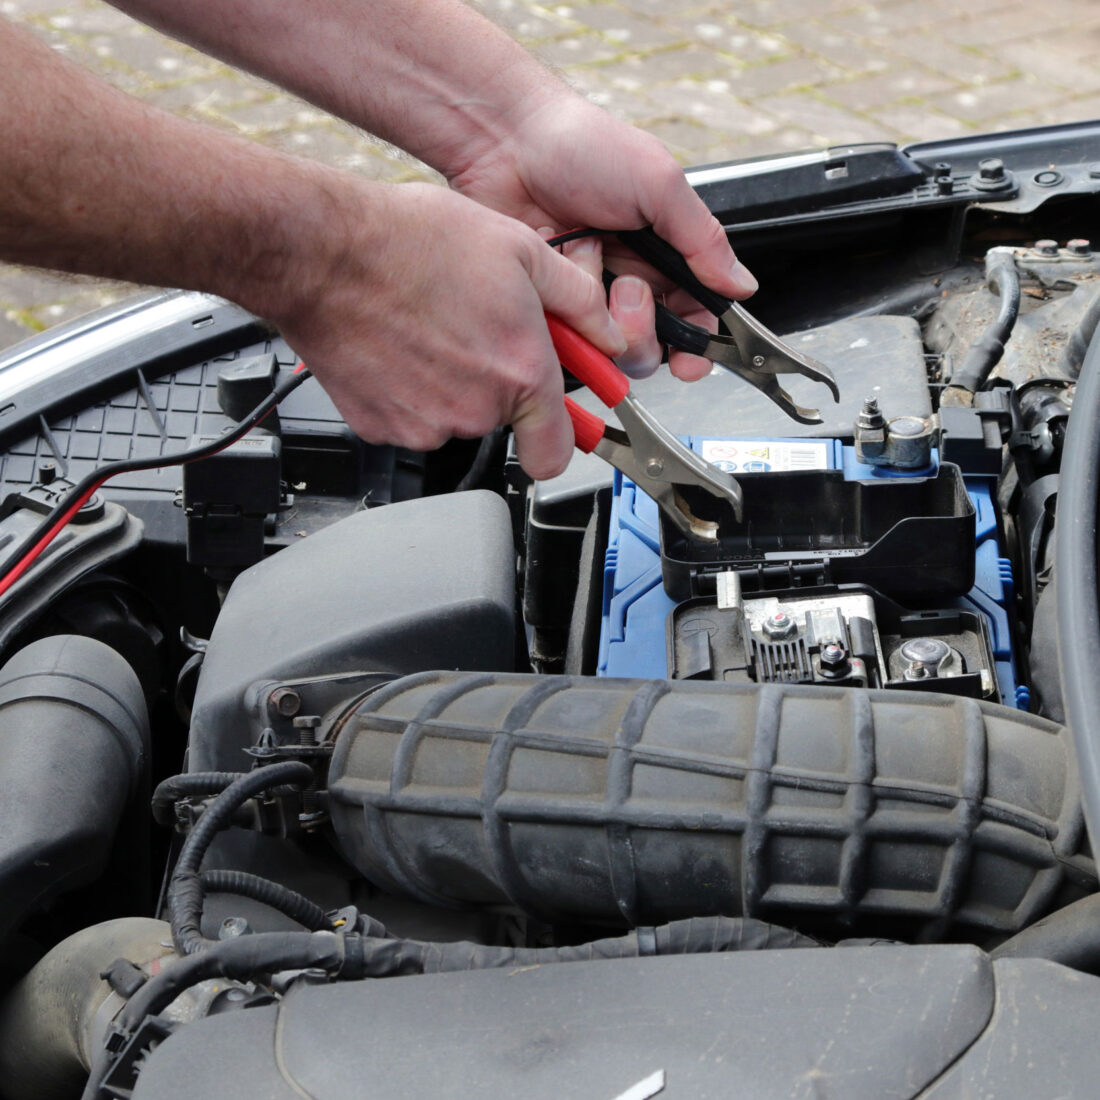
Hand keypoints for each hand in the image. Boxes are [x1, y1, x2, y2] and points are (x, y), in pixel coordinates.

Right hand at [261, 179, 623, 479]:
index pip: (557, 452)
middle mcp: (476, 409)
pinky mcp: (380, 427)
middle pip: (502, 419)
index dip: (562, 440)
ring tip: (430, 327)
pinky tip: (399, 344)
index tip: (560, 429)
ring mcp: (424, 423)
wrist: (323, 251)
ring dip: (450, 384)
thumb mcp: (520, 249)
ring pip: (453, 417)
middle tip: (474, 330)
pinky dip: (408, 391)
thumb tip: (608, 335)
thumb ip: (578, 301)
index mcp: (520, 371)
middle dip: (496, 382)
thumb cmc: (411, 243)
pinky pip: (409, 417)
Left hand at [447, 93, 757, 380]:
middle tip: (628, 289)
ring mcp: (586, 296)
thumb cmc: (583, 146)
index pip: (693, 317)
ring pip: (609, 348)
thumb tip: (742, 286)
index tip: (690, 362)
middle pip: (651, 346)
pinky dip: (564, 313)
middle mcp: (627, 280)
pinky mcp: (551, 304)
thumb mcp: (659, 185)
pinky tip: (556, 276)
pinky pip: (565, 336)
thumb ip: (703, 240)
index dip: (695, 346)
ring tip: (588, 264)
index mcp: (664, 255)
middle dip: (643, 330)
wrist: (507, 141)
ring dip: (602, 316)